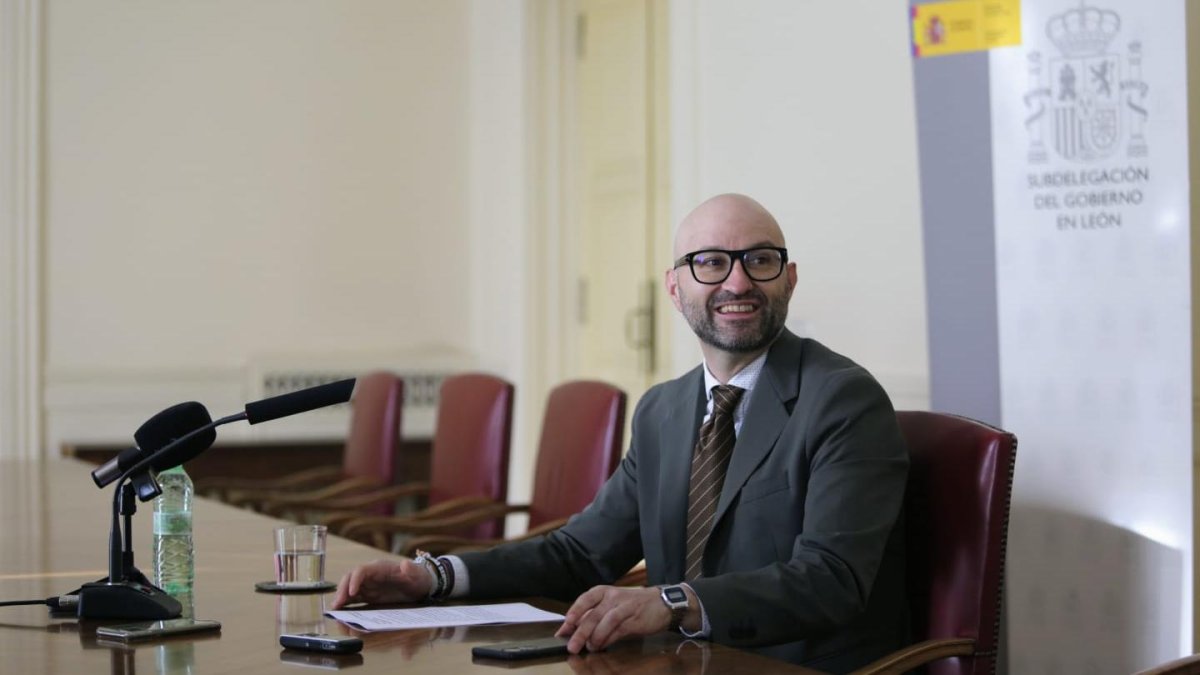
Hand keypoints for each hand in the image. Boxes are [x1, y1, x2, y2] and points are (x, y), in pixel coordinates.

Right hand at [331, 558, 431, 608]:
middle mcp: (370, 576)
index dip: (354, 580)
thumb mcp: (418, 575)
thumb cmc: (419, 578)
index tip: (351, 592)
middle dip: (342, 590)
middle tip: (338, 605)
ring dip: (341, 598)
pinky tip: (340, 613)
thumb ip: (412, 570)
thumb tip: (405, 564)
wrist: (421, 585)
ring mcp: (368, 586)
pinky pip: (354, 599)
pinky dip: (346, 604)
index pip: (362, 570)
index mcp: (380, 568)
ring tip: (335, 611)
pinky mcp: (368, 595)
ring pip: (348, 589)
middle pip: (350, 579)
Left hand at [554, 585, 670, 652]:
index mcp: (604, 591)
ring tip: (589, 648)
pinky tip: (602, 646)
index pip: (584, 600)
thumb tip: (575, 629)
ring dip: (594, 637)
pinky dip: (608, 640)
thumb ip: (595, 615)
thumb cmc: (633, 604)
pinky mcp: (634, 619)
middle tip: (571, 646)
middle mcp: (613, 597)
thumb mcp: (612, 604)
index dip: (573, 613)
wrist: (661, 603)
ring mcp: (624, 607)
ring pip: (604, 622)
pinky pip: (617, 630)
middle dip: (580, 632)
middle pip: (592, 614)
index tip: (564, 628)